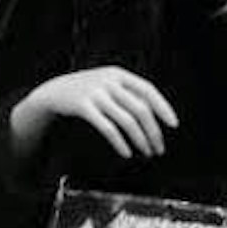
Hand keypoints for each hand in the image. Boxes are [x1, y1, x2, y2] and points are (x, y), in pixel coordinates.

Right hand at [15, 64, 177, 160]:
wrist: (53, 91)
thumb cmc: (87, 90)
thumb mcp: (107, 83)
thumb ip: (128, 94)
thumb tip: (155, 115)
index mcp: (119, 74)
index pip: (148, 90)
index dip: (163, 107)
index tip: (173, 125)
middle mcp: (108, 81)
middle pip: (140, 109)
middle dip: (153, 132)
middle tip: (159, 148)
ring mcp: (95, 93)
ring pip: (126, 120)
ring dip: (140, 140)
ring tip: (146, 153)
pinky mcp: (83, 107)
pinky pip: (107, 128)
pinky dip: (119, 142)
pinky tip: (126, 153)